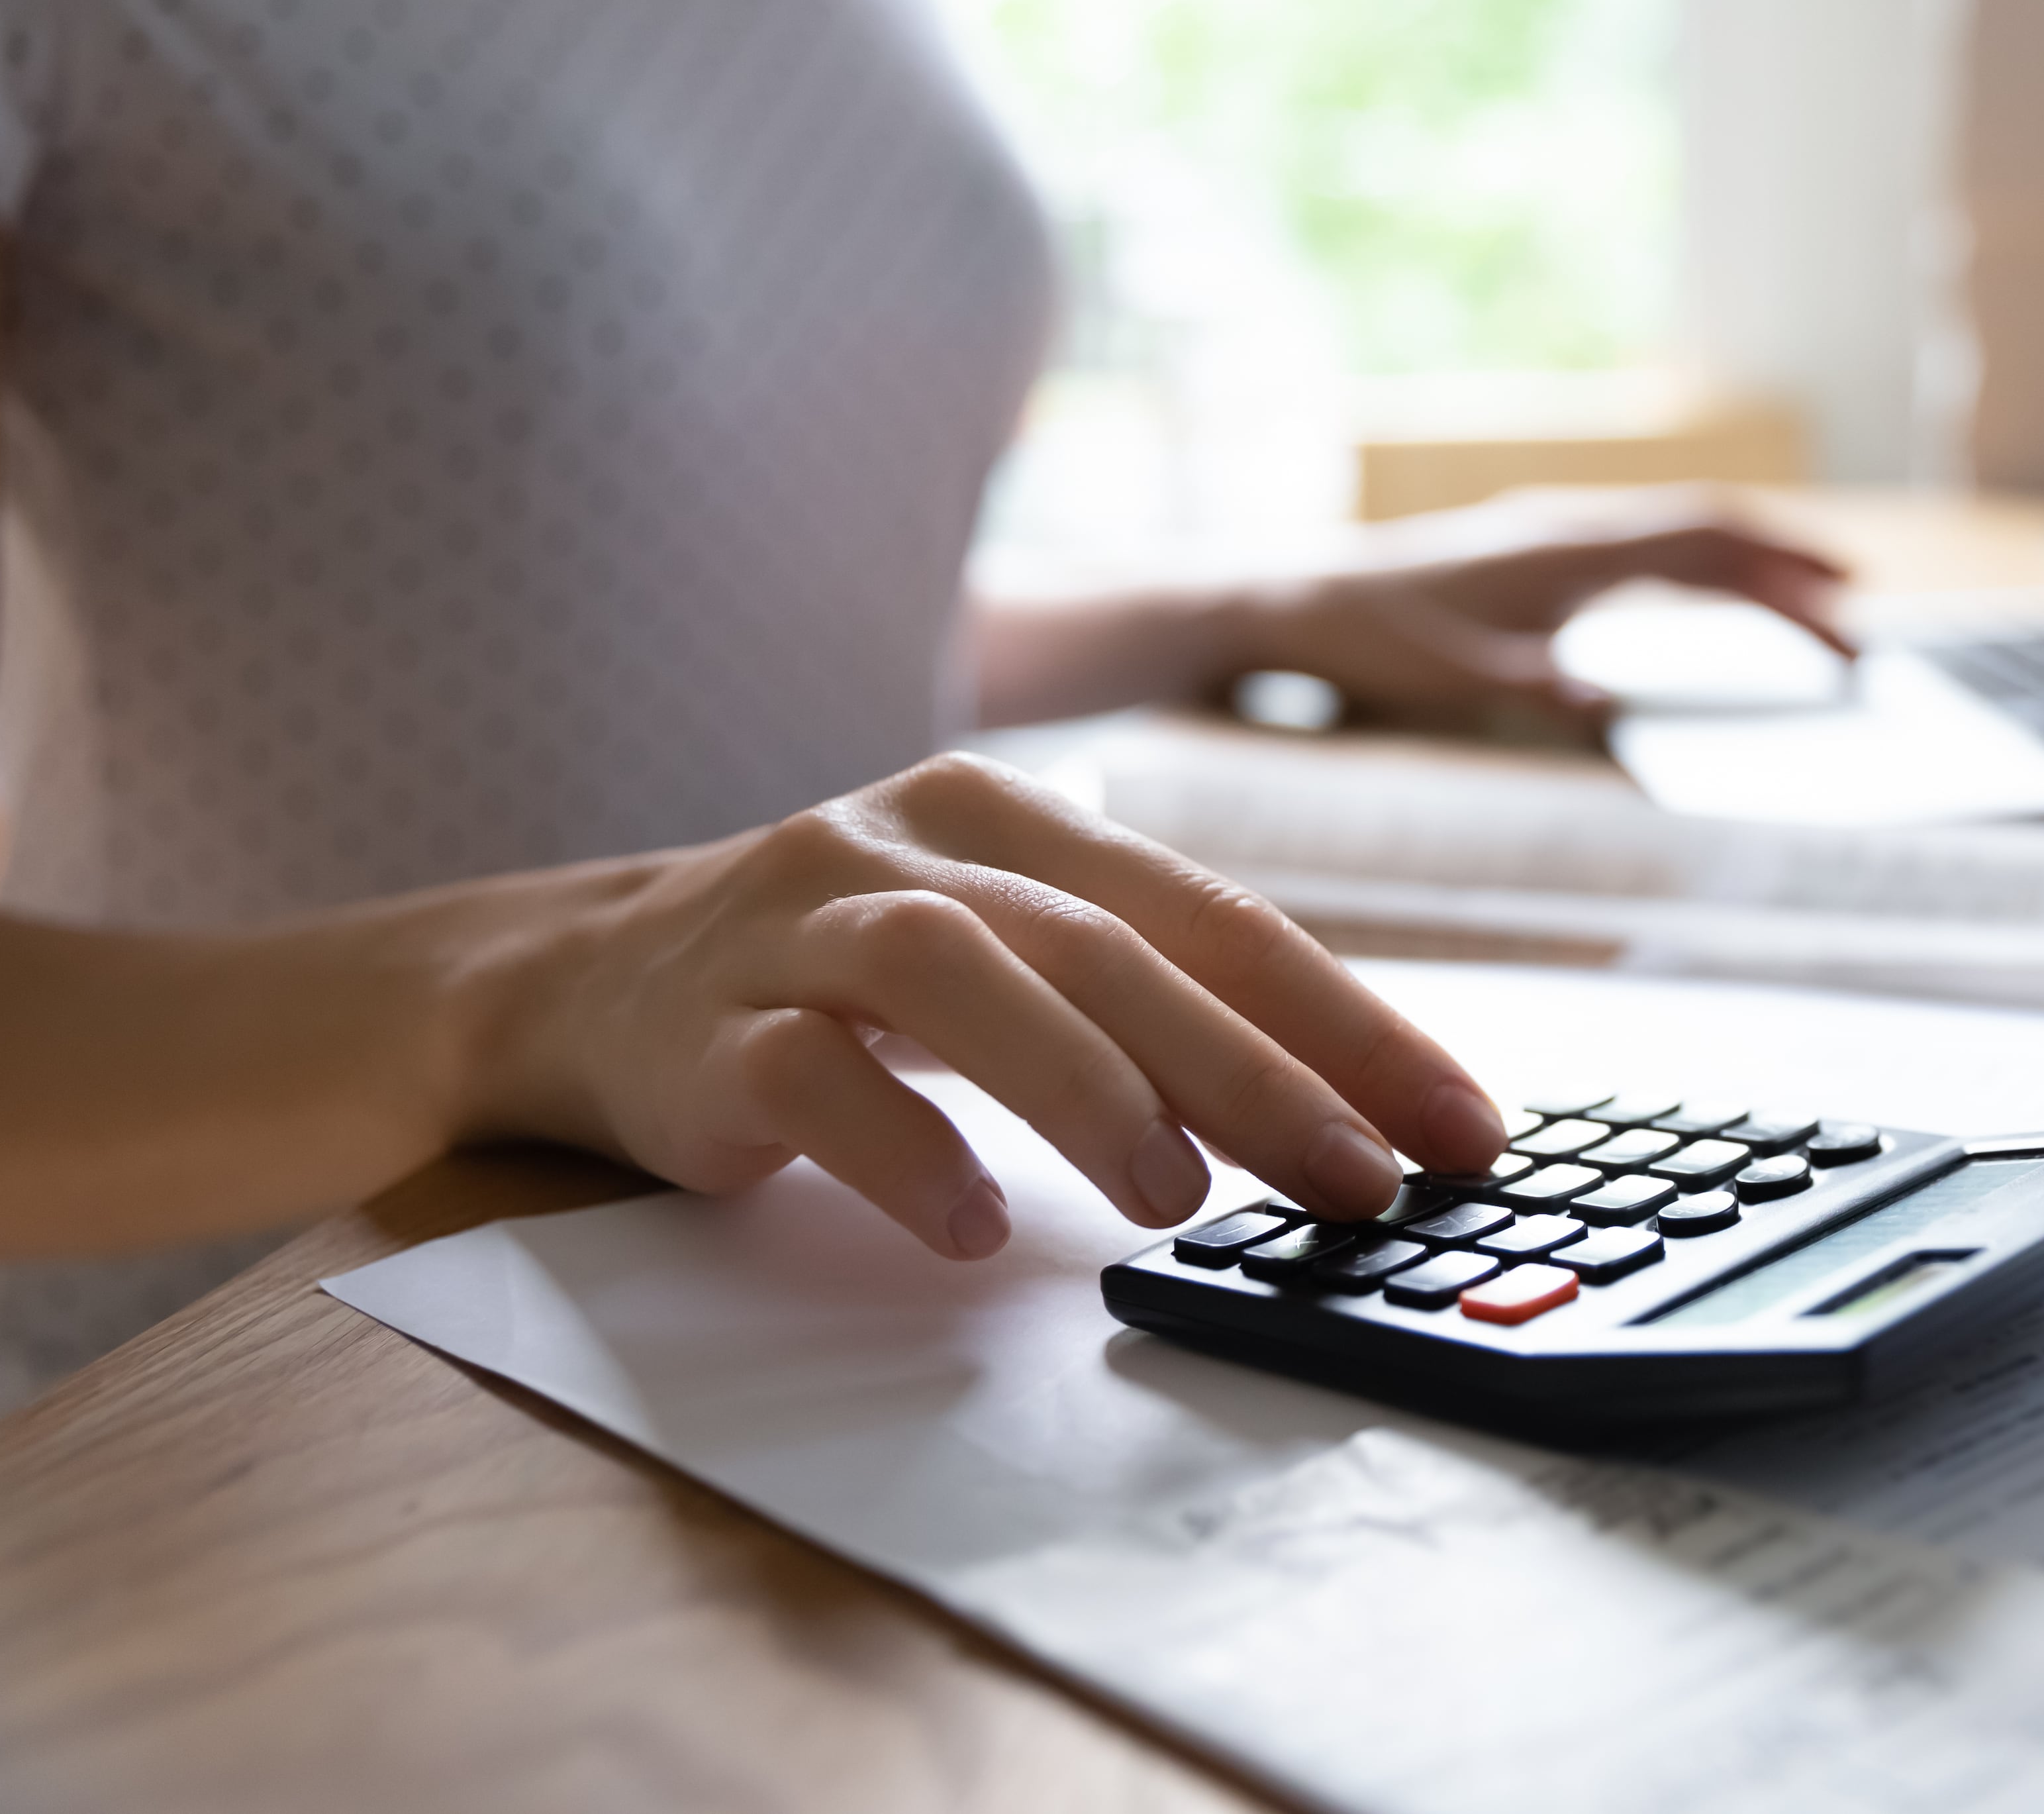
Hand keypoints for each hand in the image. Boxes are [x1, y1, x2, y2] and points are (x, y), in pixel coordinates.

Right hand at [471, 754, 1507, 1258]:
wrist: (584, 978)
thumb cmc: (850, 977)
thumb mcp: (1012, 952)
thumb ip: (1152, 1005)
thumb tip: (1346, 1116)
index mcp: (1018, 820)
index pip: (1217, 916)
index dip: (1351, 1021)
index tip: (1459, 1126)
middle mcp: (915, 847)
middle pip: (1106, 944)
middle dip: (1253, 1064)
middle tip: (1359, 1176)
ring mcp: (799, 925)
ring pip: (956, 973)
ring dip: (1078, 1082)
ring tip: (1175, 1194)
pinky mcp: (704, 1028)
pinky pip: (805, 1076)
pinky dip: (896, 1145)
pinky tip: (969, 1224)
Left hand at [1237, 495, 1851, 725]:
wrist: (1302, 600)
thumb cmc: (1372, 638)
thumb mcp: (1446, 675)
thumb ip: (1524, 683)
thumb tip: (1603, 699)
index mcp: (1563, 549)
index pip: (1702, 542)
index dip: (1781, 568)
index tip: (1845, 604)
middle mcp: (1573, 529)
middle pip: (1712, 533)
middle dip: (1791, 572)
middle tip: (1858, 626)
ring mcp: (1563, 537)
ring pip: (1686, 538)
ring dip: (1756, 572)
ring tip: (1820, 614)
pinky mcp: (1549, 555)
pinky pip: (1653, 552)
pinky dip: (1710, 574)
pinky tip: (1733, 603)